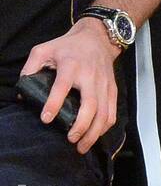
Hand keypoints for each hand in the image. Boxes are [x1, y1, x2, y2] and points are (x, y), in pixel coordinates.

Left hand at [20, 19, 120, 153]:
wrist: (97, 38)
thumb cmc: (68, 46)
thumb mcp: (43, 49)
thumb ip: (30, 68)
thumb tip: (23, 94)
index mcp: (71, 65)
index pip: (62, 86)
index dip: (54, 103)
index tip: (46, 119)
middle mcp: (90, 76)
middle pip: (90, 105)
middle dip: (81, 125)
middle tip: (70, 139)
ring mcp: (104, 85)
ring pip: (104, 113)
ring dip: (94, 132)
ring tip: (82, 146)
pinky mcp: (112, 90)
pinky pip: (112, 112)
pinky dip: (105, 127)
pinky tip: (95, 136)